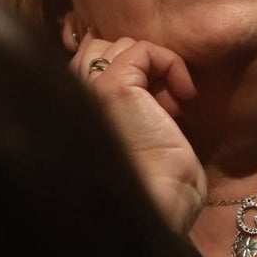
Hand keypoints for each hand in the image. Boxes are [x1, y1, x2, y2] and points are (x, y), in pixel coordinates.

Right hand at [71, 31, 204, 234]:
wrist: (158, 210)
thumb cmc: (155, 189)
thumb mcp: (139, 144)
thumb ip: (130, 113)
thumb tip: (149, 85)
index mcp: (74, 115)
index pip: (87, 63)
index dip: (126, 71)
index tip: (156, 106)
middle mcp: (73, 100)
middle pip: (97, 50)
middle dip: (136, 66)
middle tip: (162, 105)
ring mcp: (91, 90)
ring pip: (117, 45)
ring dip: (153, 66)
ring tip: (171, 105)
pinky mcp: (115, 87)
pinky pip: (143, 50)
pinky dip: (170, 64)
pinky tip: (183, 97)